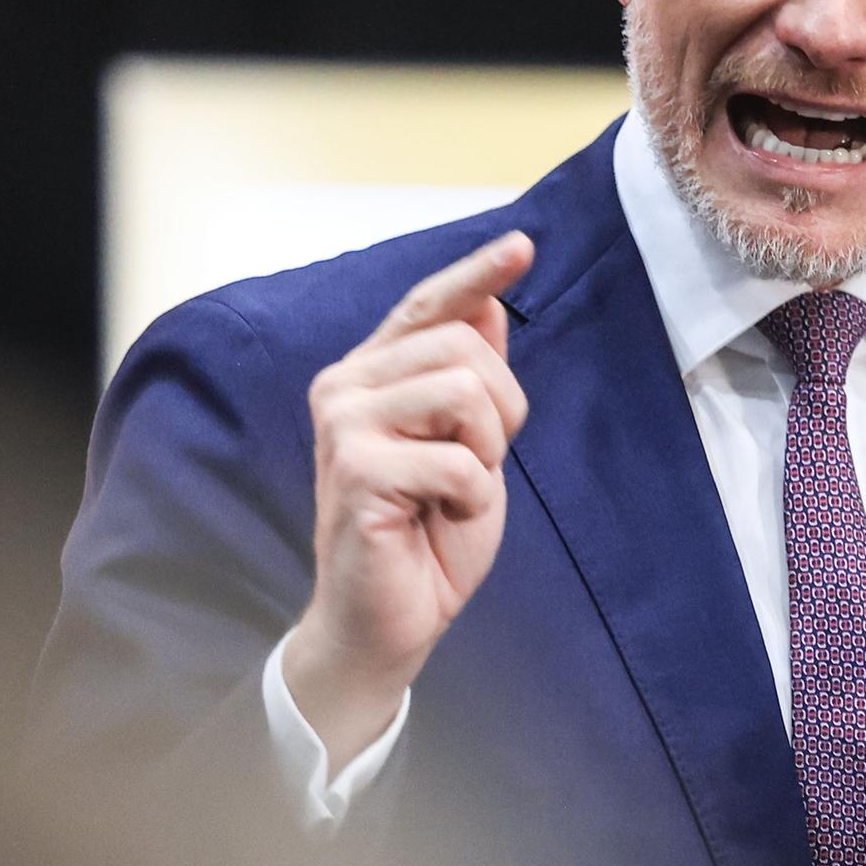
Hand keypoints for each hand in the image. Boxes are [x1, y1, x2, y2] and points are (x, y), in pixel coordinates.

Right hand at [282, 232, 535, 762]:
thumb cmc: (426, 534)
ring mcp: (343, 427)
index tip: (522, 245)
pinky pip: (459, 460)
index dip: (476, 274)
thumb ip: (468, 378)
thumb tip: (490, 306)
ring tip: (454, 490)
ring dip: (486, 452)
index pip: (428, 306)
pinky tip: (439, 518)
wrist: (387, 620)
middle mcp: (344, 388)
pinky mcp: (357, 471)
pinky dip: (473, 497)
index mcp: (369, 376)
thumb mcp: (466, 446)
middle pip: (465, 347)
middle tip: (475, 465)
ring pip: (464, 391)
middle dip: (502, 409)